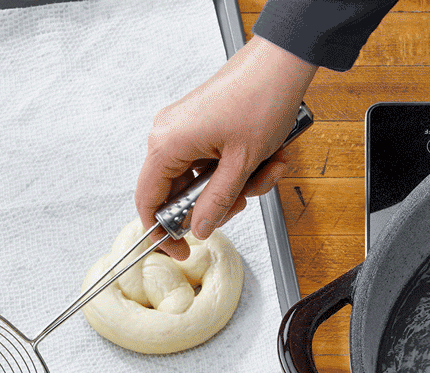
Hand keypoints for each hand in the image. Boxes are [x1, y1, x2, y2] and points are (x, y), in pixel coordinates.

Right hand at [135, 35, 316, 258]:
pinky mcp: (205, 126)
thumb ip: (217, 202)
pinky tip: (269, 156)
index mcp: (167, 144)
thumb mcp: (241, 165)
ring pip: (207, 179)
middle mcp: (169, 135)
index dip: (161, 231)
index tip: (181, 251)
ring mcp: (187, 130)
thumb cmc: (260, 101)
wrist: (281, 65)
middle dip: (221, 201)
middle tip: (246, 196)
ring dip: (240, 183)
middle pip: (184, 193)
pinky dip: (243, 167)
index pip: (149, 200)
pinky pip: (218, 161)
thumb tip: (198, 229)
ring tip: (268, 167)